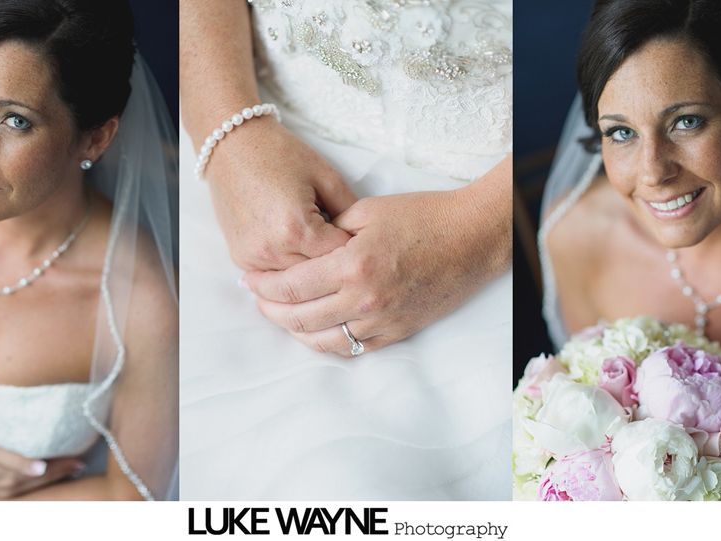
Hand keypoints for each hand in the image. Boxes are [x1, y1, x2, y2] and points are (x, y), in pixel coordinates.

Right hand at [0, 442, 83, 498]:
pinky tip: (44, 474)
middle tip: (82, 464)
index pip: (45, 472)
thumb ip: (15, 462)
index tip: (80, 459)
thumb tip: (41, 469)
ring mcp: (3, 491)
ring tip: (71, 469)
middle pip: (43, 480)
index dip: (63, 466)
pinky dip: (39, 480)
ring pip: (36, 485)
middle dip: (63, 472)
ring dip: (54, 477)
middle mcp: (9, 488)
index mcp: (10, 480)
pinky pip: (25, 486)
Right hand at [205, 118, 356, 270]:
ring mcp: (253, 257)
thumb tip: (365, 239)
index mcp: (298, 229)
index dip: (355, 251)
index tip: (362, 243)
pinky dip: (288, 270)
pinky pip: (273, 276)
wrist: (232, 146)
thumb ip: (351, 212)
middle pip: (318, 277)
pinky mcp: (240, 258)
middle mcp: (273, 249)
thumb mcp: (326, 177)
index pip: (340, 258)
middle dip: (334, 266)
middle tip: (346, 252)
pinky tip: (298, 255)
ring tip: (321, 254)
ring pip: (295, 283)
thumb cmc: (279, 155)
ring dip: (311, 273)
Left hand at [243, 188, 510, 355]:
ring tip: (279, 316)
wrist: (472, 239)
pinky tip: (313, 330)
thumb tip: (299, 245)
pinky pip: (352, 348)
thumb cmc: (423, 217)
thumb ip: (330, 229)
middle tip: (256, 298)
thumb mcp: (368, 210)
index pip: (291, 286)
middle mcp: (364, 299)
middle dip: (269, 309)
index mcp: (352, 265)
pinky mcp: (397, 331)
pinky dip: (326, 342)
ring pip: (322, 340)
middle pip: (299, 317)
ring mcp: (382, 321)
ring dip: (293, 331)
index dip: (263, 286)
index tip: (248, 279)